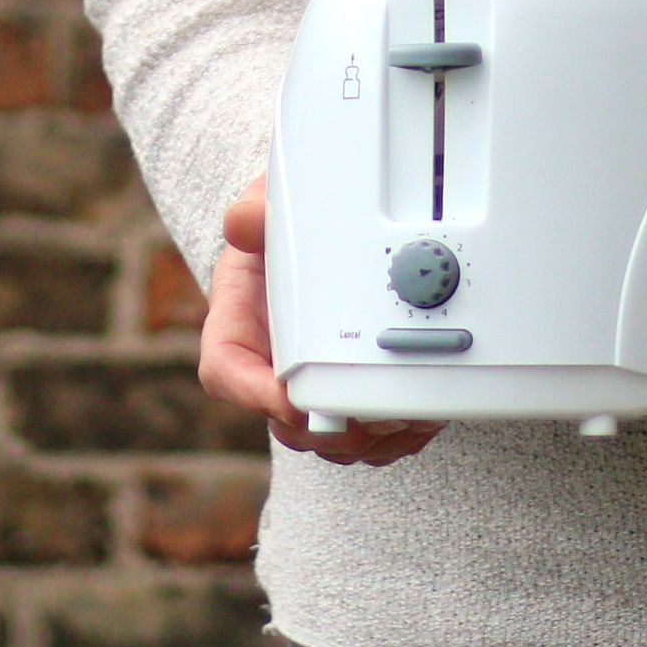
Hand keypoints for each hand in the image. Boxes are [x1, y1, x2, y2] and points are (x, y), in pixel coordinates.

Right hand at [198, 175, 439, 468]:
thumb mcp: (269, 207)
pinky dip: (392, 439)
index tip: (288, 402)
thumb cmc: (287, 226)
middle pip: (283, 422)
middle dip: (324, 428)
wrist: (317, 233)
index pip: (226, 370)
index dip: (252, 394)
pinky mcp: (346, 400)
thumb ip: (257, 211)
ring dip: (364, 439)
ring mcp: (309, 389)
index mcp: (238, 323)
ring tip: (404, 418)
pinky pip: (364, 440)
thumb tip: (243, 222)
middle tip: (364, 418)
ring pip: (327, 439)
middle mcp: (269, 366)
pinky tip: (420, 420)